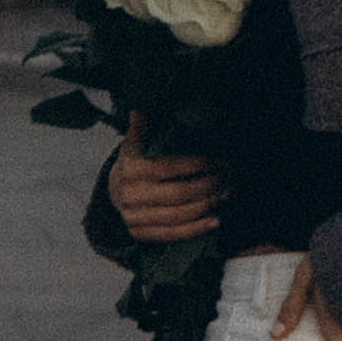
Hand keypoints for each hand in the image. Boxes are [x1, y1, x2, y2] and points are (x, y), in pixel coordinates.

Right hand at [107, 132, 223, 243]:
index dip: (197, 165)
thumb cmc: (132, 163)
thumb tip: (140, 107)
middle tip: (228, 179)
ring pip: (178, 215)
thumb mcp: (134, 143)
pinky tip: (214, 220)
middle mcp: (131, 196)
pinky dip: (196, 229)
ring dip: (206, 206)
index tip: (218, 161)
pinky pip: (172, 234)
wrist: (113, 192)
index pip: (170, 167)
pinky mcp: (140, 233)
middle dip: (208, 186)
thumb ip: (140, 127)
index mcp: (132, 170)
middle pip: (178, 194)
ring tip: (225, 195)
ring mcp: (134, 217)